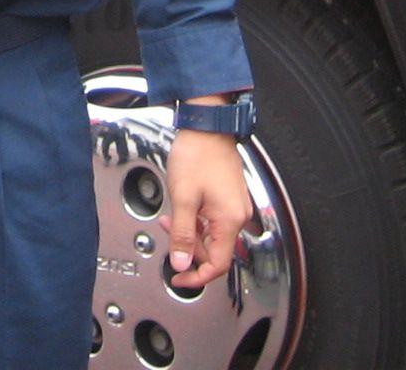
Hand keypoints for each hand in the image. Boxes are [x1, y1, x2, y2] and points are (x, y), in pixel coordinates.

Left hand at [160, 127, 253, 289]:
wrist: (206, 126)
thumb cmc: (197, 155)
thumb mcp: (182, 198)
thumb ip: (181, 234)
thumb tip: (180, 263)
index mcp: (229, 220)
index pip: (219, 265)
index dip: (197, 276)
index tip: (179, 278)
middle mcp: (237, 216)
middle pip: (214, 250)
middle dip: (188, 246)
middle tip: (168, 230)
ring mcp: (235, 206)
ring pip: (211, 235)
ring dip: (190, 232)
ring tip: (171, 216)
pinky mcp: (229, 198)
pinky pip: (213, 221)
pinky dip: (196, 220)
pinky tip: (183, 208)